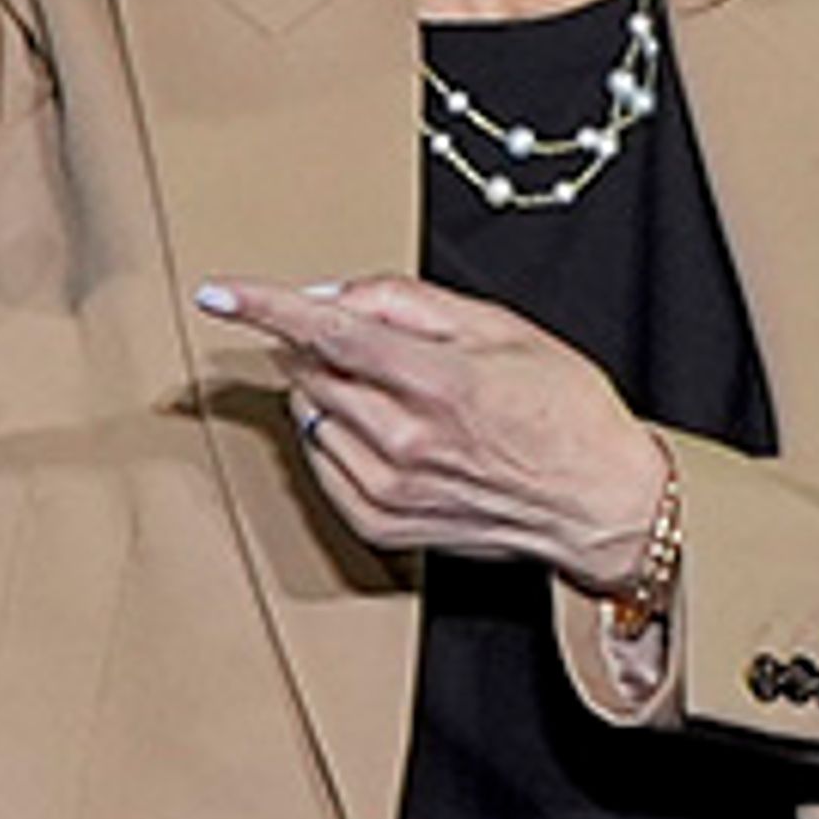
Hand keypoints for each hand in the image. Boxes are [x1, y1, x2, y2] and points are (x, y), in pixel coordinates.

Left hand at [200, 277, 664, 587]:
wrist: (600, 504)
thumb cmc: (562, 409)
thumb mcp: (499, 328)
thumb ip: (407, 303)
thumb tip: (332, 295)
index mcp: (439, 383)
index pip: (331, 334)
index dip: (268, 308)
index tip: (218, 293)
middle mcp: (408, 442)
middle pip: (314, 374)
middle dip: (319, 344)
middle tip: (370, 341)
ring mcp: (392, 490)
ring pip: (312, 418)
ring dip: (328, 391)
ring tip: (391, 390)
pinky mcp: (385, 525)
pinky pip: (323, 465)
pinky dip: (335, 437)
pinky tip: (381, 431)